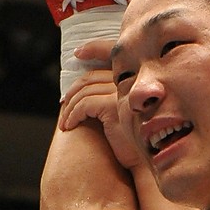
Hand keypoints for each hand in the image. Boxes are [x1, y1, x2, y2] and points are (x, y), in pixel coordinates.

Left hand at [59, 40, 141, 169]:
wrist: (147, 161)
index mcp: (136, 78)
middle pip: (92, 76)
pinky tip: (70, 126)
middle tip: (63, 104)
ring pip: (85, 91)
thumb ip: (112, 97)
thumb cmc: (135, 142)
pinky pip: (84, 105)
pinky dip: (73, 115)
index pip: (113, 52)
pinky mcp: (113, 106)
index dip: (94, 48)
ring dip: (70, 107)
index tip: (78, 52)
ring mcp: (124, 92)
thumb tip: (85, 93)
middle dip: (73, 90)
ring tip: (65, 122)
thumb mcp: (124, 114)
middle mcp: (132, 81)